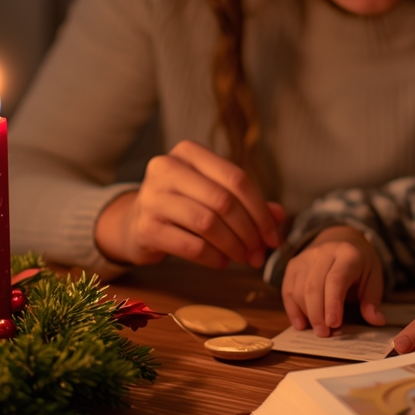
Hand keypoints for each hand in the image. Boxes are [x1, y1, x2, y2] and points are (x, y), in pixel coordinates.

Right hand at [94, 140, 284, 267]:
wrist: (135, 222)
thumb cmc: (183, 205)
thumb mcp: (213, 194)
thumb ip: (246, 202)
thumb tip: (279, 216)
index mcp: (188, 152)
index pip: (236, 179)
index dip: (261, 210)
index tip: (273, 236)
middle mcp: (166, 167)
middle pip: (224, 201)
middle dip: (249, 231)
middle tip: (259, 252)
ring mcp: (152, 196)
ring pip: (208, 223)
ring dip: (233, 246)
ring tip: (242, 257)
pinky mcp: (145, 227)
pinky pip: (190, 245)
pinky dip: (213, 257)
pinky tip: (221, 261)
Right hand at [281, 226, 385, 335]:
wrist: (341, 241)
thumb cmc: (359, 265)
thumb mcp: (373, 278)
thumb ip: (372, 299)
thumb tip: (375, 320)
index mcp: (347, 254)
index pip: (336, 279)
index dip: (332, 303)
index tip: (334, 324)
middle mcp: (323, 252)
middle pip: (313, 286)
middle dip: (317, 314)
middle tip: (324, 334)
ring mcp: (305, 257)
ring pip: (298, 289)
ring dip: (306, 313)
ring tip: (317, 330)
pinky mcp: (293, 265)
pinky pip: (287, 290)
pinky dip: (292, 310)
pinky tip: (301, 324)